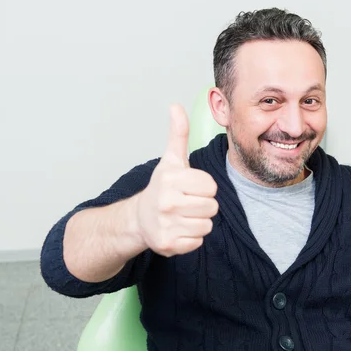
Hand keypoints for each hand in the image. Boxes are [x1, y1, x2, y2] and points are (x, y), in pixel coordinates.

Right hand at [135, 104, 218, 256]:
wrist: (139, 218)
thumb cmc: (162, 187)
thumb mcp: (171, 160)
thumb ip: (178, 134)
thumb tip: (175, 106)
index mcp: (171, 179)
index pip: (211, 187)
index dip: (204, 187)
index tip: (189, 187)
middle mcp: (166, 202)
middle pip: (212, 207)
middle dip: (203, 205)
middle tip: (187, 203)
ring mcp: (166, 225)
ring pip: (207, 225)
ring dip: (198, 222)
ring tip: (183, 215)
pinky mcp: (168, 245)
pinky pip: (198, 242)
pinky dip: (191, 238)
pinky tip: (178, 229)